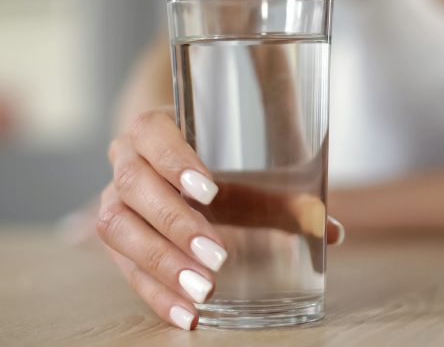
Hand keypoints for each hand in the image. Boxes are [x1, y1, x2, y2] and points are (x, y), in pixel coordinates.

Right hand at [97, 108, 343, 330]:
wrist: (171, 171)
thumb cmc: (216, 164)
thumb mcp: (247, 170)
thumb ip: (284, 197)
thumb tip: (330, 230)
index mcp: (152, 129)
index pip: (152, 133)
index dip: (175, 160)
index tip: (211, 191)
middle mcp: (124, 162)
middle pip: (134, 186)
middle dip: (176, 223)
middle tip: (218, 255)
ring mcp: (113, 201)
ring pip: (118, 228)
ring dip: (161, 261)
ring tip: (202, 290)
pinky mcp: (116, 243)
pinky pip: (126, 269)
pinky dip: (157, 294)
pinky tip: (188, 314)